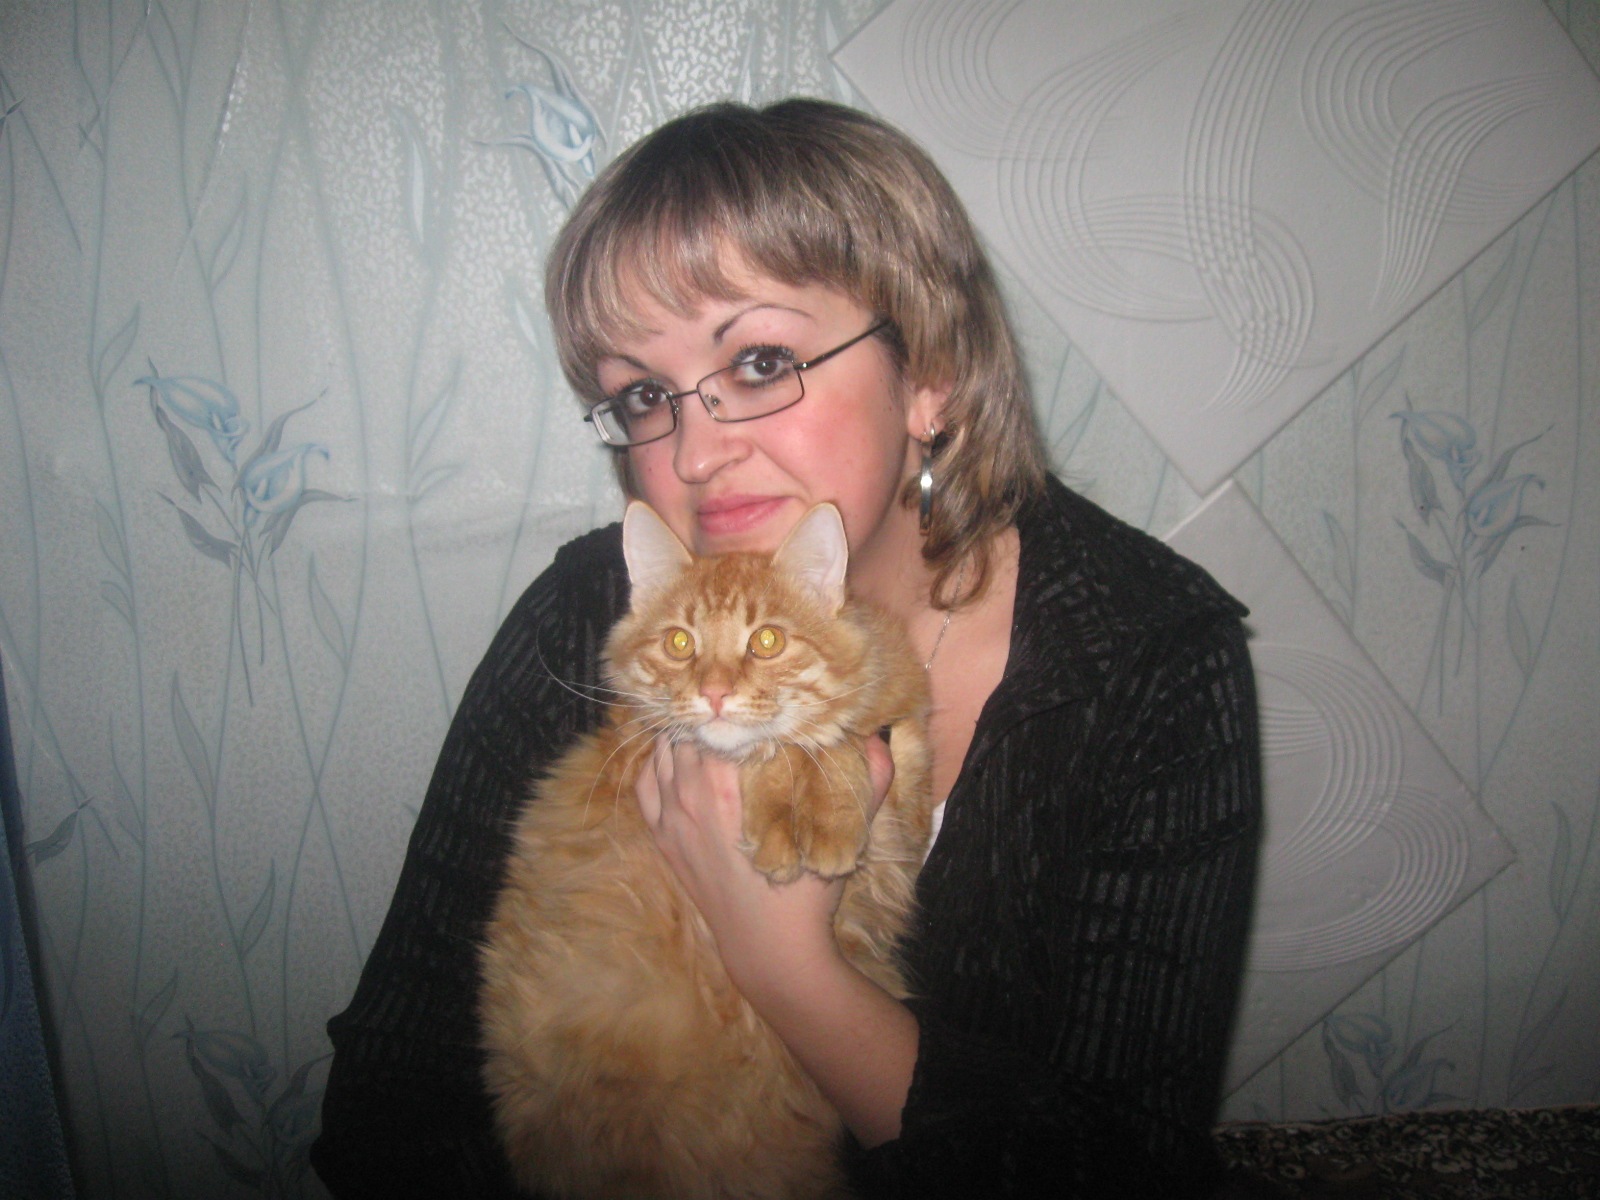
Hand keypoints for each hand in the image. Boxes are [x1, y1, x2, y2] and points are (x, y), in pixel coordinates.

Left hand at [636, 734, 914, 1146]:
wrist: (771, 950)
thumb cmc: (809, 889)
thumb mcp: (843, 832)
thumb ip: (869, 780)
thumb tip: (877, 736)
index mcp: (734, 783)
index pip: (727, 717)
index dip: (744, 702)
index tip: (763, 699)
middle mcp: (694, 792)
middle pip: (691, 725)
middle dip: (713, 712)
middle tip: (736, 707)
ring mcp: (672, 814)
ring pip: (664, 749)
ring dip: (685, 734)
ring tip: (710, 726)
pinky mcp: (662, 836)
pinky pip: (646, 782)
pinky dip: (657, 763)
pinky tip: (678, 758)